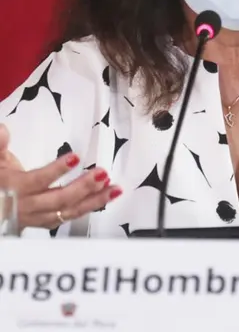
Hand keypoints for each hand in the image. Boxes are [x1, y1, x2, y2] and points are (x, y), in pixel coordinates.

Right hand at [0, 124, 121, 229]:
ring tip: (114, 188)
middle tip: (103, 173)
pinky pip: (70, 217)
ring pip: (68, 211)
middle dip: (83, 187)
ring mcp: (37, 217)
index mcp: (14, 187)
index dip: (56, 170)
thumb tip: (4, 129)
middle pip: (58, 199)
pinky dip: (89, 208)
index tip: (75, 157)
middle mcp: (27, 206)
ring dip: (94, 200)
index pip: (37, 180)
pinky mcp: (46, 222)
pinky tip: (106, 197)